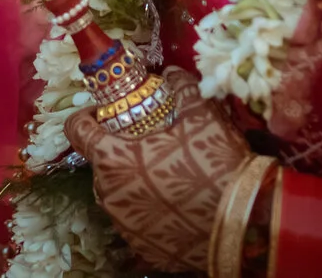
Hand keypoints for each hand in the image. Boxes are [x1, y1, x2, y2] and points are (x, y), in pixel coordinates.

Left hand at [64, 69, 252, 273]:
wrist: (244, 223)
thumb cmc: (214, 164)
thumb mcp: (200, 114)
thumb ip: (180, 87)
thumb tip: (171, 73)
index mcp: (112, 159)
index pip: (76, 130)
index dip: (89, 117)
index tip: (106, 113)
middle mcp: (109, 194)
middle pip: (100, 163)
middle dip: (118, 149)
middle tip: (148, 142)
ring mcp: (125, 225)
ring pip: (118, 194)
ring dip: (132, 181)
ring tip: (165, 173)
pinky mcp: (143, 247)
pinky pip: (137, 221)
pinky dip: (148, 209)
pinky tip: (175, 203)